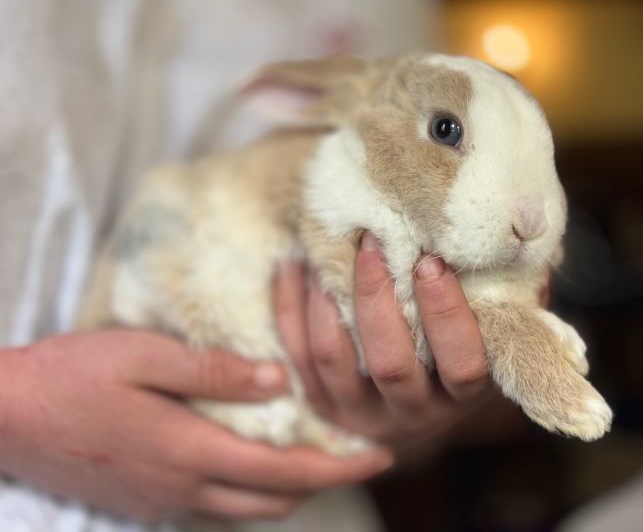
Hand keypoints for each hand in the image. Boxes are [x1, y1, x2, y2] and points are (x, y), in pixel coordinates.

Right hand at [0, 331, 392, 521]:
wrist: (4, 418)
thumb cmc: (73, 376)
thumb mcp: (144, 355)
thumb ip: (215, 371)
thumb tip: (278, 380)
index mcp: (192, 451)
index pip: (288, 470)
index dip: (341, 465)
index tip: (382, 455)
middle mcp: (186, 488)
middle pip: (276, 500)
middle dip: (325, 480)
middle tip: (357, 453)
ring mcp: (164, 502)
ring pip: (249, 509)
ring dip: (289, 489)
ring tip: (315, 456)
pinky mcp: (146, 503)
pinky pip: (217, 507)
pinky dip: (251, 491)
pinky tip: (253, 462)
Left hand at [275, 233, 507, 455]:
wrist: (412, 406)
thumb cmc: (457, 352)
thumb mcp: (491, 333)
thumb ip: (509, 299)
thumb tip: (526, 251)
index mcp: (459, 395)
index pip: (462, 365)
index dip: (447, 315)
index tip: (432, 262)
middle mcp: (409, 412)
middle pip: (391, 363)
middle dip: (379, 298)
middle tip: (373, 241)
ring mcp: (357, 410)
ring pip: (334, 358)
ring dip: (329, 299)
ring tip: (331, 247)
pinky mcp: (318, 400)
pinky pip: (296, 353)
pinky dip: (291, 305)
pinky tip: (294, 263)